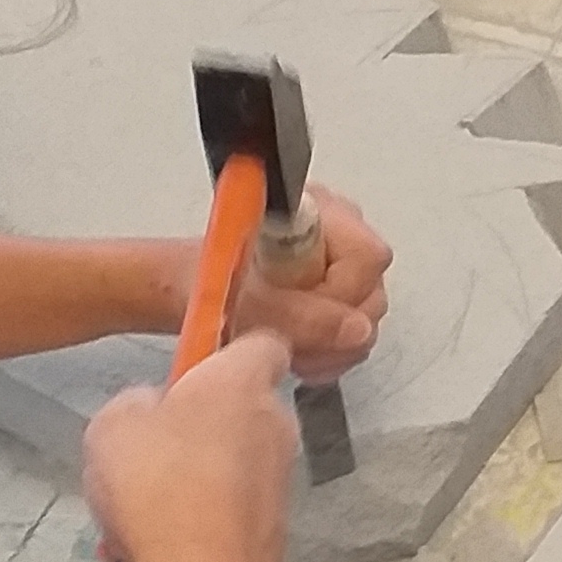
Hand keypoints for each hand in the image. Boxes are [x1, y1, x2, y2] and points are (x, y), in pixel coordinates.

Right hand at [83, 333, 297, 561]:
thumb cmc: (157, 481)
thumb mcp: (113, 423)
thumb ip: (136, 403)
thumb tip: (154, 409)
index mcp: (243, 381)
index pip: (263, 342)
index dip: (231, 349)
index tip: (193, 368)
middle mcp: (275, 424)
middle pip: (238, 408)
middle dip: (194, 426)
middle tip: (144, 452)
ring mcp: (279, 479)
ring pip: (225, 464)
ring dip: (183, 482)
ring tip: (130, 515)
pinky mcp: (273, 528)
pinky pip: (224, 510)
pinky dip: (189, 523)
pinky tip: (142, 550)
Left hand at [227, 183, 389, 384]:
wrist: (190, 287)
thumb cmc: (212, 282)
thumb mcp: (254, 304)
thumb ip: (306, 316)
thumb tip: (357, 329)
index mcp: (319, 211)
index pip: (367, 257)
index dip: (340, 294)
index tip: (300, 310)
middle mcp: (341, 228)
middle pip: (371, 290)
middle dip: (333, 328)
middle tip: (292, 336)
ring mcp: (342, 260)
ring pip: (366, 316)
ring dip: (329, 345)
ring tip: (290, 346)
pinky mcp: (339, 289)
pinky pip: (356, 330)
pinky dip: (328, 350)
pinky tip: (299, 349)